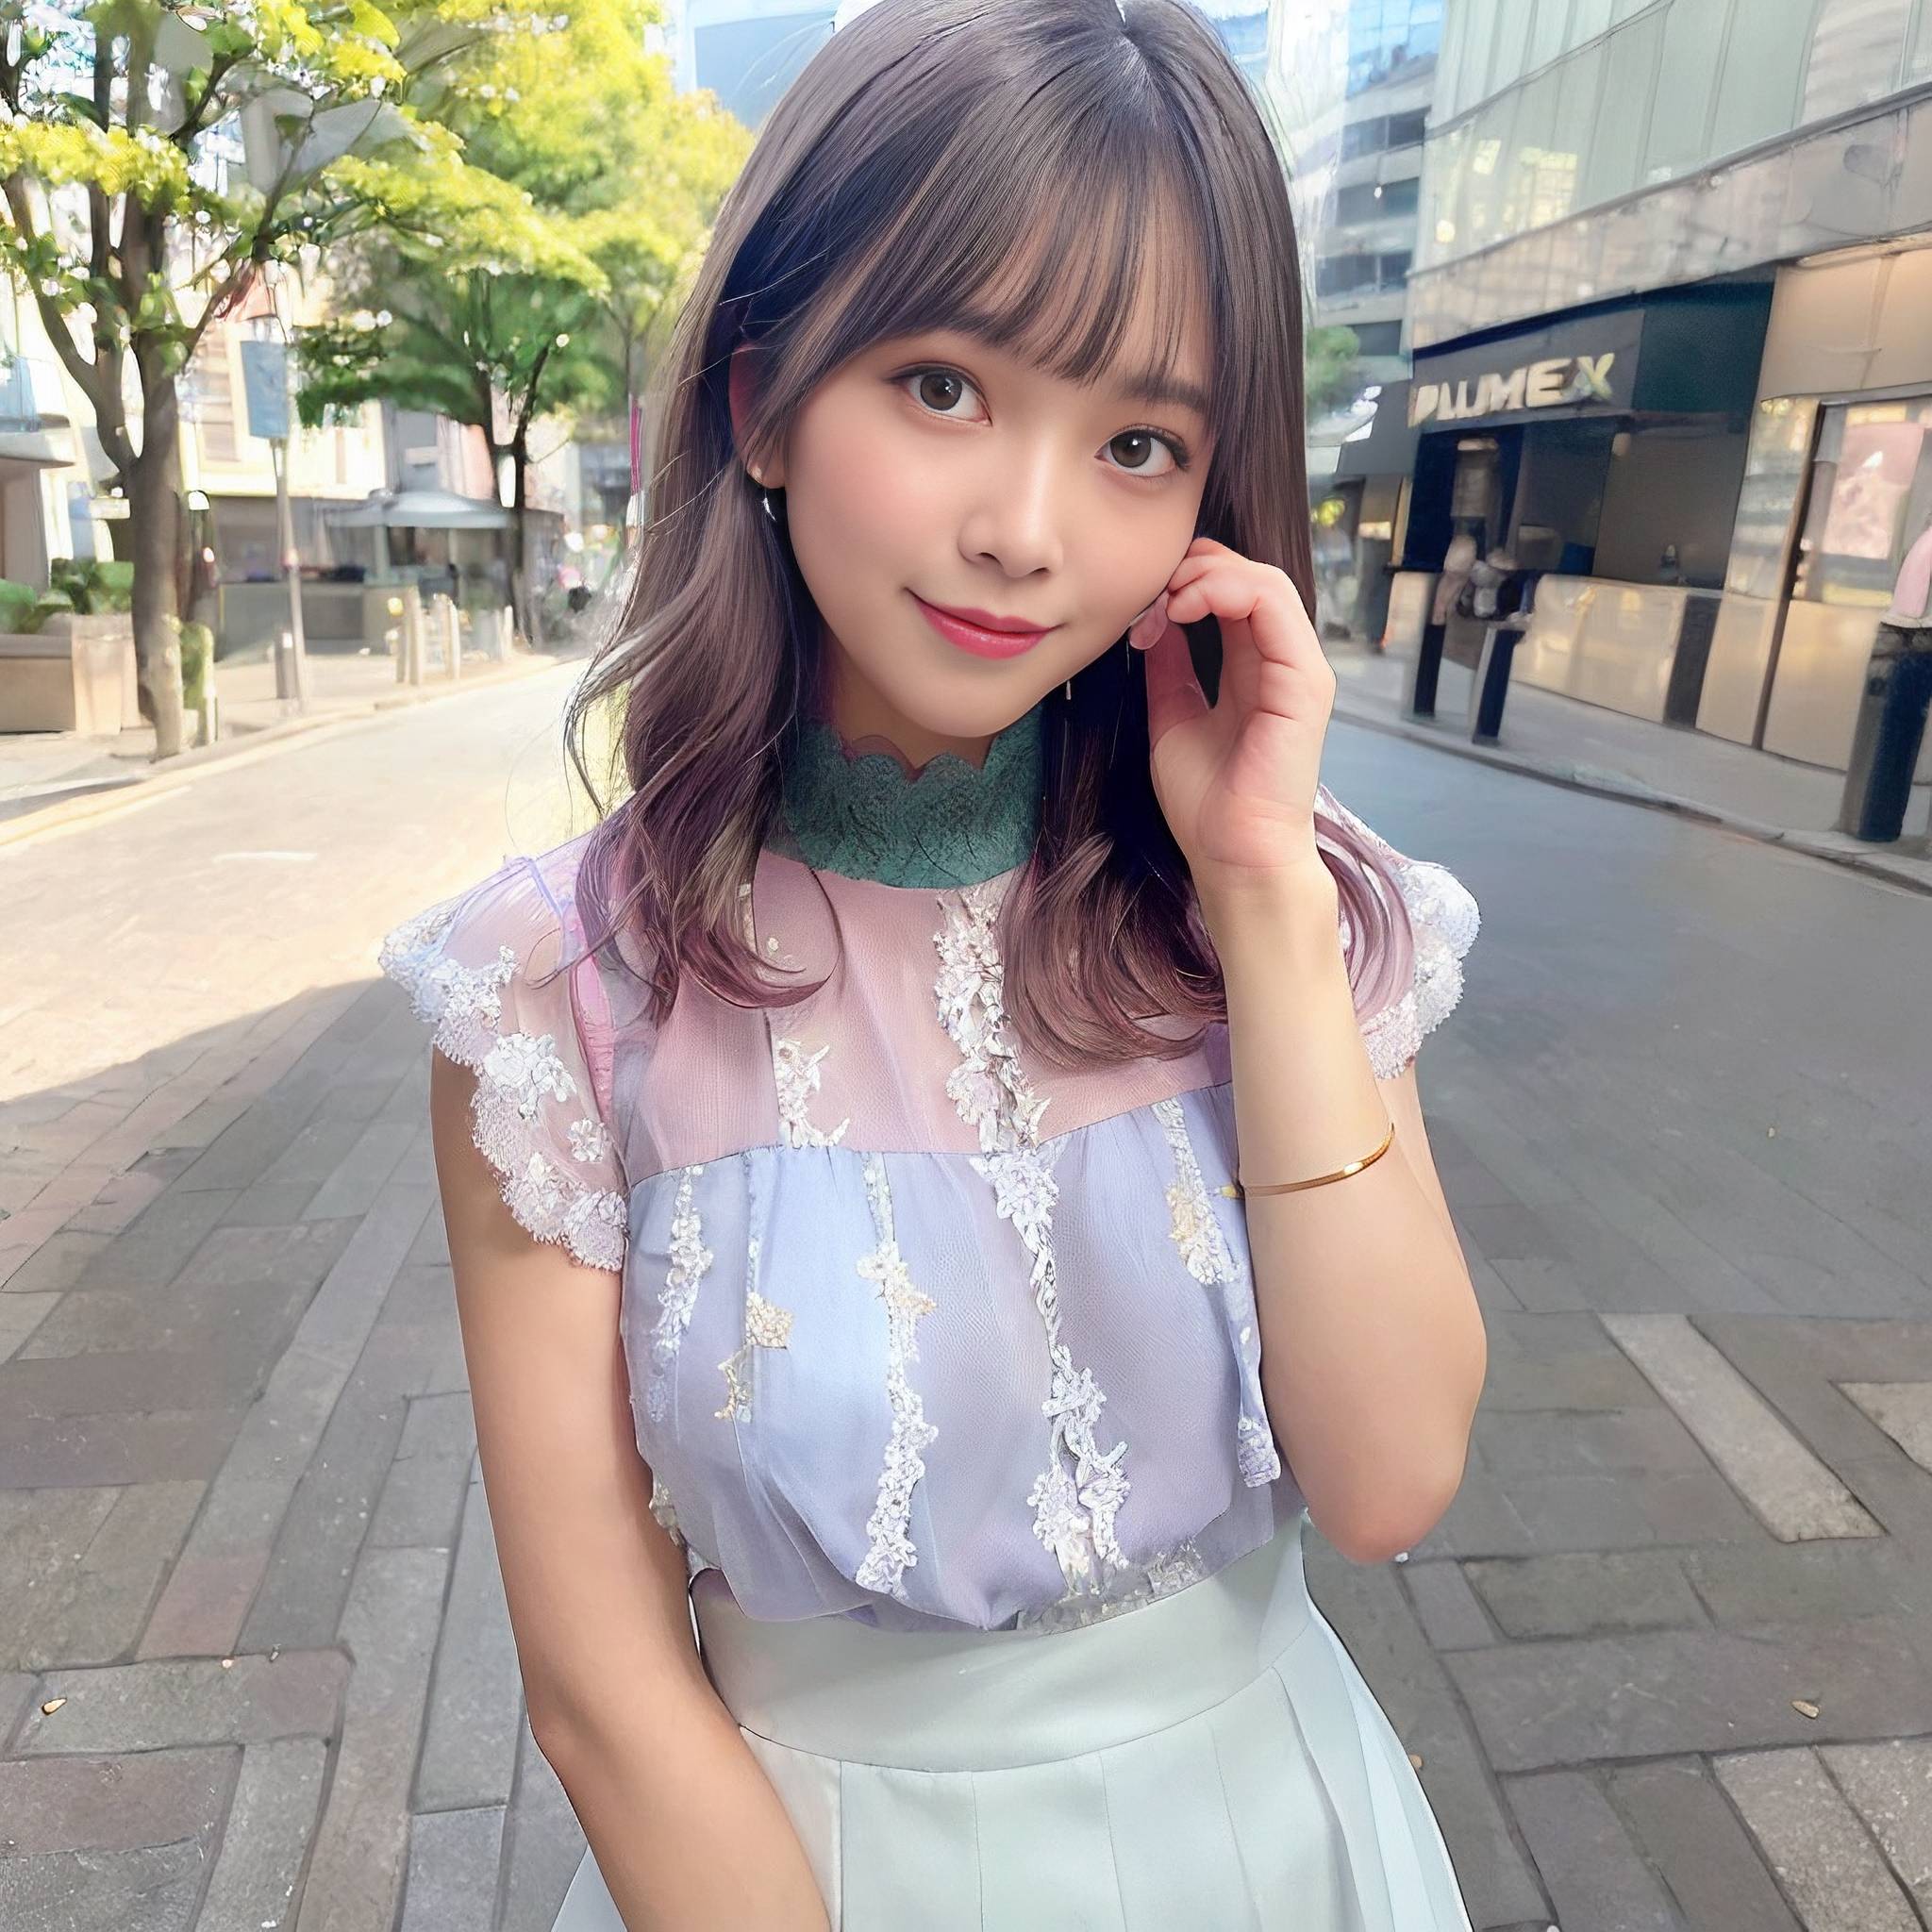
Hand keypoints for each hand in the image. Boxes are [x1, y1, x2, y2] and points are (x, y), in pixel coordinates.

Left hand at [1128, 536, 1335, 898]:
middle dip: (1194, 569)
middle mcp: (1283, 663)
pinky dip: (1224, 590)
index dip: (1186, 584)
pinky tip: (1183, 607)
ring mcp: (1300, 669)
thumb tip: (1155, 619)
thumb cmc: (1207, 803)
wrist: (1232, 856)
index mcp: (1255, 669)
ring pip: (1264, 579)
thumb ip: (1171, 666)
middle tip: (1151, 596)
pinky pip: (1273, 604)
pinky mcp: (1305, 681)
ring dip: (1207, 575)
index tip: (1141, 612)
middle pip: (1249, 576)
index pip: (1233, 594)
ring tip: (1167, 600)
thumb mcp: (1174, 716)